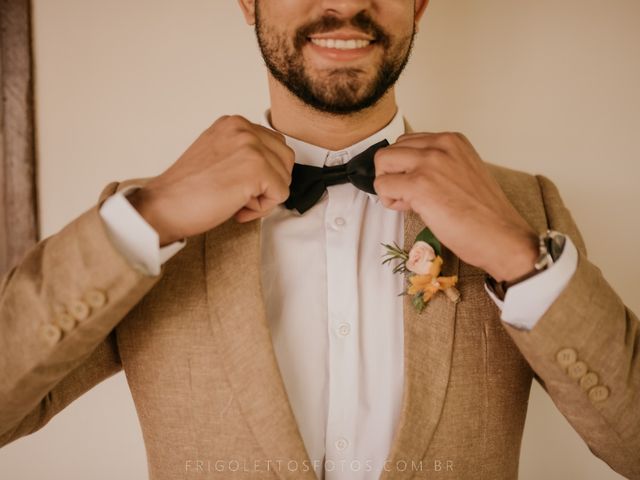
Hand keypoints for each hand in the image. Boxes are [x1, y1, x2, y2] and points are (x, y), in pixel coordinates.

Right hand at [128, 115, 294, 245]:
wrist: (163, 207)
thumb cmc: (186, 191)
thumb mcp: (217, 155)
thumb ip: (243, 153)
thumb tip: (271, 168)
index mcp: (233, 123)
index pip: (273, 145)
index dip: (262, 172)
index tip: (237, 183)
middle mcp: (242, 128)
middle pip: (285, 158)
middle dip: (269, 182)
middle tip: (241, 195)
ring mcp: (250, 146)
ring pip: (285, 177)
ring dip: (265, 196)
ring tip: (237, 200)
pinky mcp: (255, 168)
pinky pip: (281, 194)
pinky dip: (262, 209)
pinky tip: (238, 208)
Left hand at [373, 132, 537, 281]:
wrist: (501, 237)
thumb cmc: (484, 214)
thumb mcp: (463, 172)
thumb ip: (438, 165)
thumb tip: (407, 172)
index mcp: (452, 140)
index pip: (407, 142)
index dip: (406, 167)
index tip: (420, 184)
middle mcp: (440, 145)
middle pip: (391, 150)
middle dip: (393, 174)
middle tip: (410, 195)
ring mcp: (429, 163)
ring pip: (381, 162)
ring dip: (388, 184)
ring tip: (408, 202)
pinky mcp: (419, 185)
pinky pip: (382, 185)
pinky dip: (389, 200)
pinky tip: (410, 210)